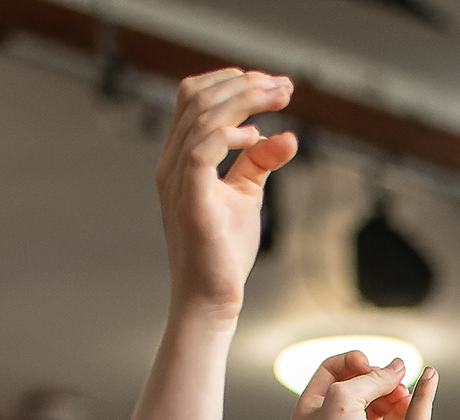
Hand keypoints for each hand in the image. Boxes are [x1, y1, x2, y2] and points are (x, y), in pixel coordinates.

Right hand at [156, 69, 298, 314]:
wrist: (211, 297)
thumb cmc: (223, 251)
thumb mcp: (246, 195)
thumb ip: (259, 162)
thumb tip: (288, 136)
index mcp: (180, 157)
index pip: (193, 98)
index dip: (231, 81)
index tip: (273, 84)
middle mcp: (172, 162)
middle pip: (196, 97)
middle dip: (244, 83)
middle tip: (285, 86)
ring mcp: (177, 180)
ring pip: (202, 117)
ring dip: (246, 101)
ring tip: (280, 99)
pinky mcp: (191, 200)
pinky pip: (202, 150)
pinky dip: (230, 135)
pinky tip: (257, 136)